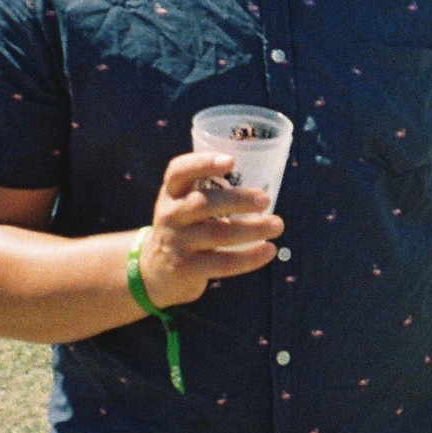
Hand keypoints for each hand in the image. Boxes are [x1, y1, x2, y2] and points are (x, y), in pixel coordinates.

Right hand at [138, 151, 284, 308]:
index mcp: (172, 193)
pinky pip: (222, 263)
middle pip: (202, 203)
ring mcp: (177, 243)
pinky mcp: (186, 268)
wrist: (154, 271)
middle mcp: (170, 215)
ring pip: (217, 234)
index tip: (230, 161)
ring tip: (277, 225)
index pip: (178, 172)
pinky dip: (249, 257)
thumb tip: (264, 176)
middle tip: (265, 199)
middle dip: (237, 200)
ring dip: (252, 229)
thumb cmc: (183, 227)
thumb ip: (210, 190)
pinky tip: (270, 250)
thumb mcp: (184, 204)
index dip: (202, 163)